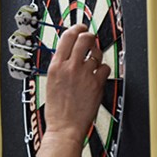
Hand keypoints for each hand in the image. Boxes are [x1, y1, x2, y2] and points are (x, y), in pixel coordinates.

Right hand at [43, 23, 110, 145]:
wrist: (65, 128)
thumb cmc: (57, 111)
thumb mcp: (51, 83)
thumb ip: (60, 67)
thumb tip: (69, 55)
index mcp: (56, 66)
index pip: (67, 36)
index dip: (76, 28)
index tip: (80, 27)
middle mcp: (70, 67)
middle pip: (85, 38)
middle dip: (90, 36)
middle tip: (91, 39)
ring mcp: (84, 74)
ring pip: (96, 52)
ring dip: (97, 54)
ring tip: (94, 61)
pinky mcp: (96, 83)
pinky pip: (105, 68)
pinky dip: (103, 70)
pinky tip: (98, 76)